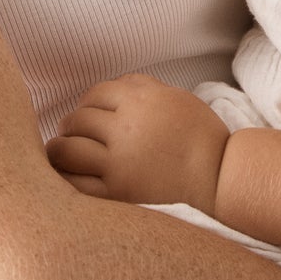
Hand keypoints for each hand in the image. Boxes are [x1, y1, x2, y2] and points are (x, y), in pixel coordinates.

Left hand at [46, 72, 229, 212]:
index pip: (96, 94)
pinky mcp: (117, 192)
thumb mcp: (177, 98)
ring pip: (68, 149)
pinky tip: (66, 175)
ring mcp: (118, 162)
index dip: (88, 103)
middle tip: (72, 134)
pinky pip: (75, 182)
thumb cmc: (202, 138)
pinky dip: (65, 177)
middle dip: (72, 125)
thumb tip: (114, 87)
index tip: (87, 114)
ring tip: (62, 153)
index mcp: (141, 100)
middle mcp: (125, 127)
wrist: (220, 179)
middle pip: (79, 119)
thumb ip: (144, 88)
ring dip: (60, 148)